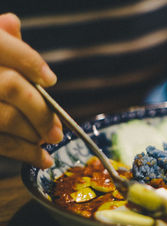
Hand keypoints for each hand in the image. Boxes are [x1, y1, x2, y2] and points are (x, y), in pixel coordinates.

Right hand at [0, 13, 62, 168]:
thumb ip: (1, 41)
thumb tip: (13, 23)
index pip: (4, 48)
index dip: (31, 64)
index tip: (51, 80)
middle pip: (12, 88)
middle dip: (41, 110)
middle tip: (59, 129)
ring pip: (5, 119)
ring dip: (34, 134)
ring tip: (51, 140)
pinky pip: (0, 143)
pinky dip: (24, 154)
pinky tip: (43, 160)